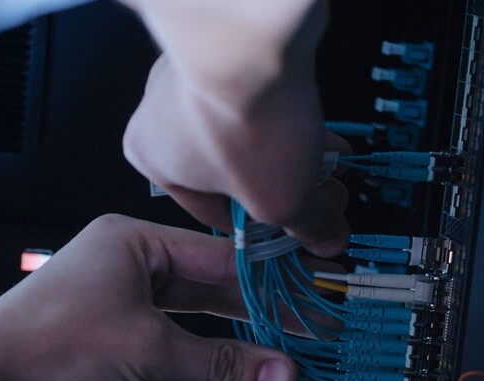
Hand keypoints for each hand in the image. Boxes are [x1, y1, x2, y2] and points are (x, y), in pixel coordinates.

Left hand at [0, 214, 304, 380]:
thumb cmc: (42, 343)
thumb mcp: (150, 348)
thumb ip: (221, 364)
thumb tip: (276, 371)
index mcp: (130, 245)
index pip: (219, 261)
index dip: (269, 289)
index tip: (307, 308)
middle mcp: (119, 277)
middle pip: (205, 308)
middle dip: (254, 341)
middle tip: (300, 358)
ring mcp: (108, 324)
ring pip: (185, 350)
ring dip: (229, 377)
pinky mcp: (98, 367)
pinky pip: (159, 380)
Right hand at [120, 0, 349, 255]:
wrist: (252, 40)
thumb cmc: (242, 124)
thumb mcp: (282, 200)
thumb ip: (307, 225)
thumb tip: (327, 237)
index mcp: (153, 161)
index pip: (212, 212)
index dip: (261, 230)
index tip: (291, 233)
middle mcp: (159, 115)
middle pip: (234, 171)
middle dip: (282, 187)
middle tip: (320, 198)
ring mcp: (188, 75)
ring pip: (247, 132)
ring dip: (290, 153)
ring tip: (330, 163)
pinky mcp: (222, 47)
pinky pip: (258, 97)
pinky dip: (287, 115)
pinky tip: (323, 128)